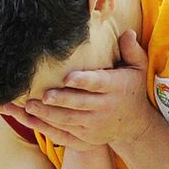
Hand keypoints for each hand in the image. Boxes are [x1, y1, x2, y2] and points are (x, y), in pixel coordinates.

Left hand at [0, 30, 162, 150]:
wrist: (135, 125)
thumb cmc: (131, 88)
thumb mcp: (138, 69)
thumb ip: (132, 50)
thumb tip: (128, 32)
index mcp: (116, 87)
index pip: (98, 84)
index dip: (83, 81)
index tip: (67, 78)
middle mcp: (105, 107)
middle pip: (80, 104)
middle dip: (61, 100)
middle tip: (43, 95)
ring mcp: (94, 124)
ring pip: (69, 120)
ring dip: (48, 114)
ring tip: (30, 107)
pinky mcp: (86, 136)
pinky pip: (64, 132)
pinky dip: (47, 127)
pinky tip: (31, 119)